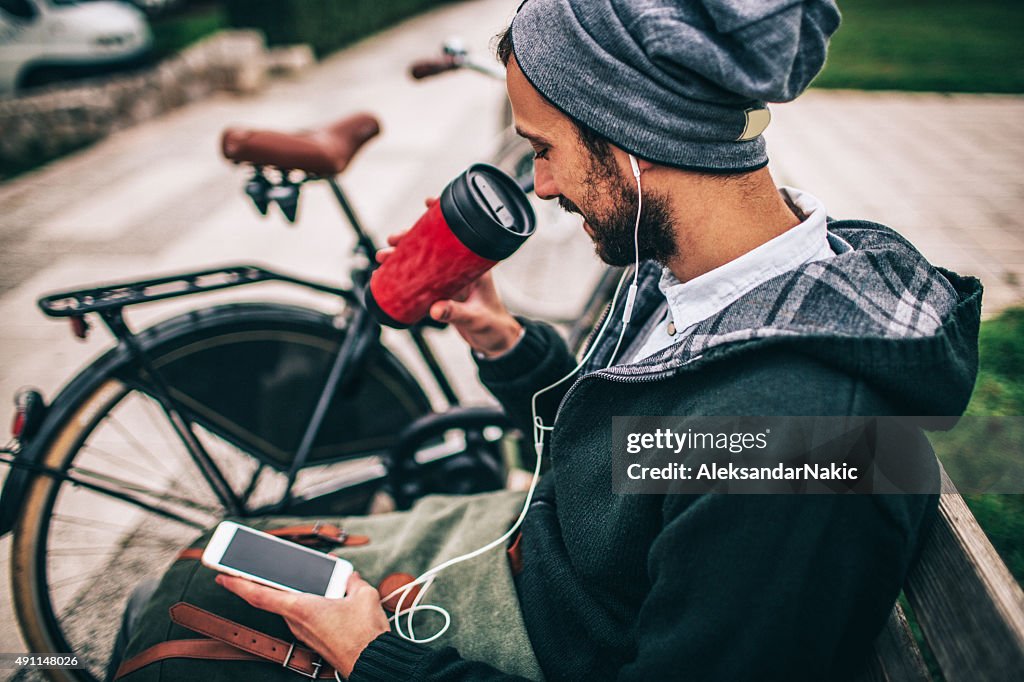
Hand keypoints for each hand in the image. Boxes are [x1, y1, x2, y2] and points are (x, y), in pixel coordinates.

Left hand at [217, 571, 389, 678]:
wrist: (372, 661)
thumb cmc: (364, 633)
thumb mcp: (363, 595)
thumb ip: (351, 580)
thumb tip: (348, 574)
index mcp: (301, 606)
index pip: (259, 594)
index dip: (237, 584)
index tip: (221, 576)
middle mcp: (296, 621)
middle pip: (273, 598)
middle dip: (265, 582)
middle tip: (253, 567)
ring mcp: (303, 632)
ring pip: (290, 607)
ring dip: (290, 593)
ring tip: (300, 576)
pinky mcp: (313, 639)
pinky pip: (302, 616)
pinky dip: (304, 603)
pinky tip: (320, 596)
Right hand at [376, 198, 523, 357]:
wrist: (494, 340)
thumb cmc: (492, 324)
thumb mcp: (474, 317)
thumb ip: (455, 313)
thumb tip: (435, 309)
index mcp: (475, 264)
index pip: (458, 232)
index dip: (441, 216)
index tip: (427, 203)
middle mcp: (462, 266)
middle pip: (432, 244)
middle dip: (409, 239)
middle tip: (391, 241)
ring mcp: (451, 277)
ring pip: (423, 259)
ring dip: (402, 255)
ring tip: (383, 258)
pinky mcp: (442, 290)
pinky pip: (421, 276)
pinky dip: (405, 273)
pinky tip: (388, 273)